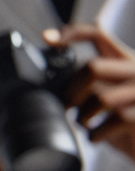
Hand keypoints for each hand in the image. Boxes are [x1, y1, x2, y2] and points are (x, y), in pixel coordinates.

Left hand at [48, 24, 134, 161]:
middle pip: (93, 68)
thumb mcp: (106, 94)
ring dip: (83, 115)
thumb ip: (89, 82)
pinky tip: (94, 137)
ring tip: (83, 123)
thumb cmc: (123, 119)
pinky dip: (96, 133)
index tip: (47, 39)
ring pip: (101, 98)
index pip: (97, 35)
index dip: (72, 34)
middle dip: (72, 90)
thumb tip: (54, 84)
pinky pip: (114, 120)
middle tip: (67, 105)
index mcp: (123, 59)